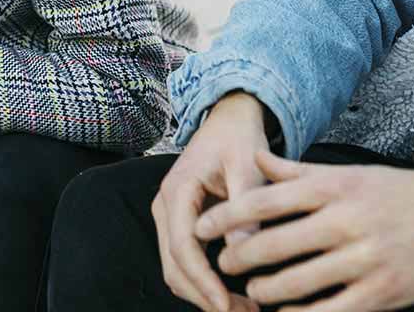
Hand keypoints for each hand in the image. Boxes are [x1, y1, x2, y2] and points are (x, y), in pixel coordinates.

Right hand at [152, 91, 272, 311]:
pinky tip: (232, 294)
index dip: (204, 281)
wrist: (228, 119)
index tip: (227, 306)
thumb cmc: (238, 137)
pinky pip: (183, 260)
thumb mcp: (248, 165)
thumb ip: (246, 206)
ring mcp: (168, 215)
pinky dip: (202, 282)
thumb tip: (244, 252)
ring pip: (175, 269)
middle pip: (174, 265)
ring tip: (242, 310)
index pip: (184, 247)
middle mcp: (165, 204)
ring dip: (203, 294)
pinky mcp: (178, 222)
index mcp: (178, 189)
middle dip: (204, 296)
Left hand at [195, 149, 413, 310]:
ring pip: (295, 284)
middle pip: (272, 245)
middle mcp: (345, 222)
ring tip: (251, 290)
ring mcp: (363, 261)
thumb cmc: (404, 194)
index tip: (202, 226)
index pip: (265, 200)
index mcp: (336, 188)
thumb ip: (299, 172)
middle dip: (238, 259)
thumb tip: (255, 160)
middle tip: (222, 264)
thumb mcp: (350, 173)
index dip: (226, 215)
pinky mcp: (380, 295)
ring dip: (263, 291)